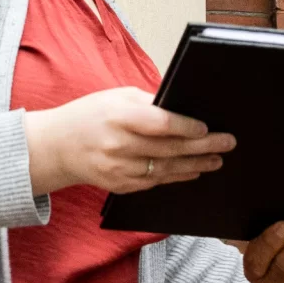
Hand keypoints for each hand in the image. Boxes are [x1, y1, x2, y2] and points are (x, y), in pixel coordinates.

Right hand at [24, 86, 232, 195]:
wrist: (57, 146)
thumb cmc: (91, 115)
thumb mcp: (117, 97)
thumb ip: (149, 103)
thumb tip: (184, 108)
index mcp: (118, 116)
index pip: (160, 123)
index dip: (187, 127)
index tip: (207, 128)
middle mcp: (118, 145)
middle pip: (169, 148)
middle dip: (202, 147)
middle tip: (226, 143)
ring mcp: (118, 169)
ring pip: (165, 169)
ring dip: (195, 165)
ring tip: (216, 159)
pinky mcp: (119, 185)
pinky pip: (154, 182)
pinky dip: (176, 177)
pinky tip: (193, 170)